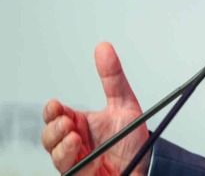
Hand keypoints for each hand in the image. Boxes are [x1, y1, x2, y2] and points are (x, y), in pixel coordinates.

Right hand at [41, 42, 149, 174]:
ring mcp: (76, 160)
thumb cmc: (132, 138)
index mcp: (81, 124)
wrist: (147, 165)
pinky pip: (67, 170)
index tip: (56, 105)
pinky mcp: (81, 175)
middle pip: (50, 135)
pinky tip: (79, 150)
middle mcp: (75, 142)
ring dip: (60, 144)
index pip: (58, 115)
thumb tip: (103, 47)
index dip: (53, 111)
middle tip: (67, 121)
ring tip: (74, 136)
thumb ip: (113, 77)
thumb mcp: (125, 103)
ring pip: (54, 153)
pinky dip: (69, 159)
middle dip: (53, 127)